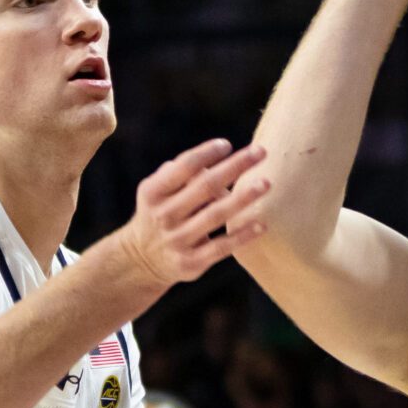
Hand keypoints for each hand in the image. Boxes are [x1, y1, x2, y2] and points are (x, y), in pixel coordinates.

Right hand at [110, 140, 273, 292]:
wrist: (141, 260)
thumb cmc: (159, 213)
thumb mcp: (156, 191)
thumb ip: (180, 172)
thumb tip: (214, 153)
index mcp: (153, 192)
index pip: (184, 166)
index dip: (207, 152)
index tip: (228, 144)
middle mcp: (164, 215)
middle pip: (205, 186)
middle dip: (235, 166)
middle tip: (261, 151)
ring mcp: (177, 240)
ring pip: (215, 215)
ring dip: (243, 198)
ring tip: (265, 183)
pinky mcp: (190, 263)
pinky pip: (221, 247)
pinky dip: (241, 236)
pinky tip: (261, 225)